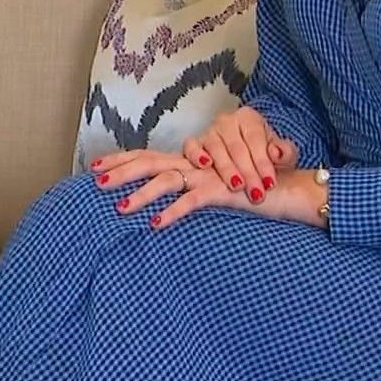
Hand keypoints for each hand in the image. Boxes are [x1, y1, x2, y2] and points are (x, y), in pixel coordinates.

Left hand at [90, 149, 258, 228]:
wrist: (285, 188)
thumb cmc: (247, 190)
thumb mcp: (211, 191)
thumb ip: (187, 192)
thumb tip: (159, 205)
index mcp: (187, 164)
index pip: (148, 156)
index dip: (121, 159)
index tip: (95, 166)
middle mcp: (193, 166)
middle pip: (149, 162)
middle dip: (120, 170)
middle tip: (95, 179)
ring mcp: (207, 177)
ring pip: (166, 181)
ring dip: (141, 194)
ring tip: (120, 208)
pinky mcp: (222, 191)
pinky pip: (193, 201)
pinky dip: (174, 212)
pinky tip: (157, 224)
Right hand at [181, 107, 297, 204]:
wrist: (246, 162)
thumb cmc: (264, 159)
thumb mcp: (282, 156)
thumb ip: (285, 153)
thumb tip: (276, 153)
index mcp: (249, 118)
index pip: (256, 139)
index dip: (263, 162)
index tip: (270, 183)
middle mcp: (227, 121)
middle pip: (236, 146)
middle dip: (248, 172)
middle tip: (256, 193)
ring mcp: (208, 131)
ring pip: (215, 147)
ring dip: (226, 169)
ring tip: (237, 186)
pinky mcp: (194, 143)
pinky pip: (190, 146)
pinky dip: (195, 154)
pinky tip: (205, 165)